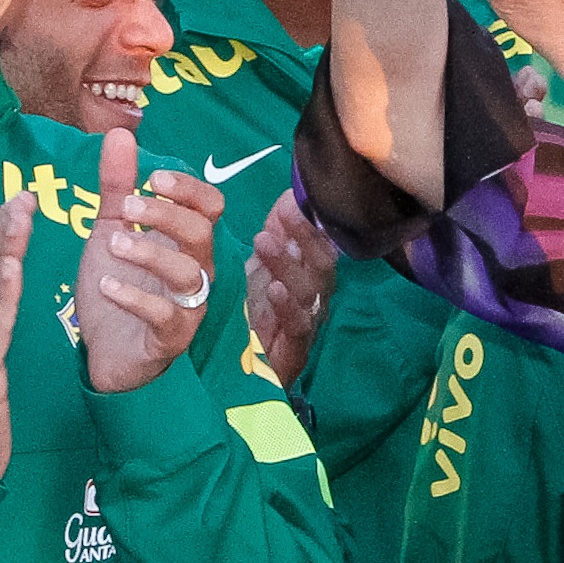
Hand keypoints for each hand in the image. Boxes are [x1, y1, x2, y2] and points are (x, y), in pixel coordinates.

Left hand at [79, 132, 220, 395]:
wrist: (100, 350)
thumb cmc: (116, 285)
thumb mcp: (110, 230)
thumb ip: (116, 186)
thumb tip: (119, 133)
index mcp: (185, 242)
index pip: (209, 206)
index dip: (188, 189)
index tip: (153, 178)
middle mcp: (195, 271)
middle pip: (202, 234)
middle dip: (166, 215)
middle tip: (128, 206)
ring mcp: (187, 307)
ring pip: (188, 274)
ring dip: (150, 252)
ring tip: (113, 242)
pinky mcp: (169, 340)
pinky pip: (166, 317)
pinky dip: (136, 297)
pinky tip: (106, 284)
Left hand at [243, 195, 336, 389]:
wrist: (241, 369)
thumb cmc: (257, 310)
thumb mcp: (264, 265)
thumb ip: (277, 232)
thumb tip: (291, 193)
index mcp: (310, 272)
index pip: (320, 240)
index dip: (308, 219)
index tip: (290, 197)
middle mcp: (315, 296)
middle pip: (322, 262)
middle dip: (305, 235)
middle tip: (282, 214)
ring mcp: (308, 323)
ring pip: (310, 291)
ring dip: (288, 264)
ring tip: (263, 242)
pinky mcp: (295, 352)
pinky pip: (299, 327)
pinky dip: (288, 307)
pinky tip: (274, 289)